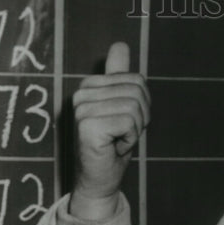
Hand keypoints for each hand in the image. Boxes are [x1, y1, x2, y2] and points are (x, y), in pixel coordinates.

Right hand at [69, 42, 149, 220]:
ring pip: (134, 108)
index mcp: (90, 85)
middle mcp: (82, 93)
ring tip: (117, 140)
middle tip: (122, 134)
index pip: (136, 80)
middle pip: (137, 91)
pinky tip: (113, 147)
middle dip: (140, 118)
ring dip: (134, 130)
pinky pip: (129, 122)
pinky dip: (129, 139)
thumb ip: (119, 77)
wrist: (100, 179)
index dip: (142, 105)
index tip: (124, 123)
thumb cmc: (112, 145)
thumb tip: (119, 45)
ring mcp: (82, 109)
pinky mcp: (87, 125)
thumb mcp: (122, 108)